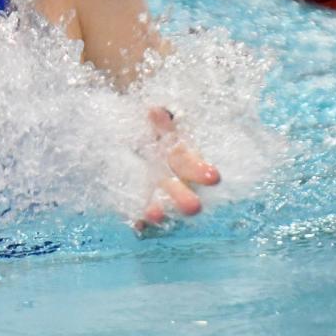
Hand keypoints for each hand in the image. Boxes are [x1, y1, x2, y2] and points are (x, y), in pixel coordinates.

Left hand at [136, 106, 220, 230]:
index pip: (192, 164)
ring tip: (155, 214)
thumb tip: (157, 111)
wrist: (122, 131)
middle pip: (179, 188)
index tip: (213, 178)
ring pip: (160, 202)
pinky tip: (138, 224)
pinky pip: (138, 210)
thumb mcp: (156, 120)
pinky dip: (139, 219)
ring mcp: (154, 189)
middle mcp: (171, 176)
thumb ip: (159, 121)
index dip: (201, 171)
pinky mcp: (137, 198)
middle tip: (193, 208)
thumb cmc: (147, 125)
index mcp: (180, 155)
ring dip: (158, 209)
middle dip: (185, 198)